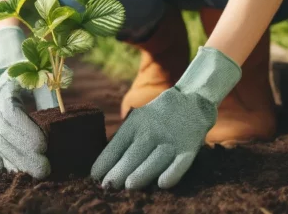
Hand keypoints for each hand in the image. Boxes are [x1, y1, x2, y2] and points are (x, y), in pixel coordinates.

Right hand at [0, 25, 57, 177]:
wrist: (7, 67)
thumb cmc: (30, 69)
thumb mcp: (39, 75)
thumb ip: (48, 93)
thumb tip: (66, 114)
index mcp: (5, 89)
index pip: (11, 114)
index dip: (25, 131)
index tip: (43, 145)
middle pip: (4, 135)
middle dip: (24, 154)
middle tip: (45, 169)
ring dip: (15, 162)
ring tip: (35, 175)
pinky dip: (1, 165)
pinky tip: (11, 177)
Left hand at [91, 47, 240, 189]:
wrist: (191, 101)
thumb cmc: (157, 117)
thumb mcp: (138, 120)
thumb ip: (125, 139)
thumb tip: (106, 166)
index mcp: (136, 124)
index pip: (117, 145)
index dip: (106, 161)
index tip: (95, 176)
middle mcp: (152, 131)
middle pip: (133, 154)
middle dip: (119, 171)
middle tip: (108, 186)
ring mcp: (171, 140)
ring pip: (155, 160)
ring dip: (142, 173)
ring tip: (128, 186)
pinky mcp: (189, 148)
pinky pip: (181, 163)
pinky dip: (172, 173)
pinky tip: (162, 184)